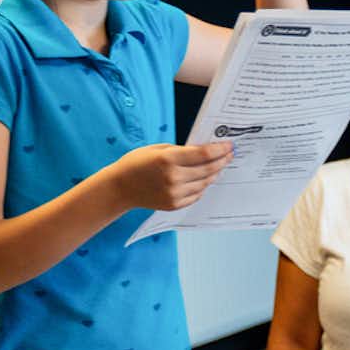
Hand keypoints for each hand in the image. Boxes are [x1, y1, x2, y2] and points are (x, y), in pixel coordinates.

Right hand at [105, 141, 232, 211]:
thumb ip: (182, 150)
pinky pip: (196, 194)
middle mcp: (173, 177)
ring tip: (219, 166)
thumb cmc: (137, 163)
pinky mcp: (174, 204)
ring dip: (214, 173)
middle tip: (230, 154)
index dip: (220, 149)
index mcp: (168, 159)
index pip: (204, 154)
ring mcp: (174, 193)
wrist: (120, 187)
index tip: (229, 146)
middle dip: (222, 160)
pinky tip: (205, 178)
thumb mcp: (158, 149)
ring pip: (204, 183)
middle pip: (208, 169)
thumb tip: (205, 151)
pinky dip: (203, 186)